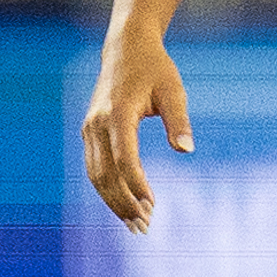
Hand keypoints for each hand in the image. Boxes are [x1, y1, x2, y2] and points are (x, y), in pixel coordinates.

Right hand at [81, 37, 190, 228]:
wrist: (126, 50)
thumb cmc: (155, 69)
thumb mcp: (174, 91)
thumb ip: (179, 121)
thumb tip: (186, 150)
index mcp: (117, 114)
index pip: (124, 158)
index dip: (136, 184)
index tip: (152, 205)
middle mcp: (96, 124)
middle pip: (105, 174)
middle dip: (123, 203)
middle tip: (144, 227)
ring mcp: (89, 130)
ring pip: (95, 175)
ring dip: (113, 202)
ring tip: (136, 224)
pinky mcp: (90, 133)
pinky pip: (95, 168)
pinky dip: (108, 189)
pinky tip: (125, 205)